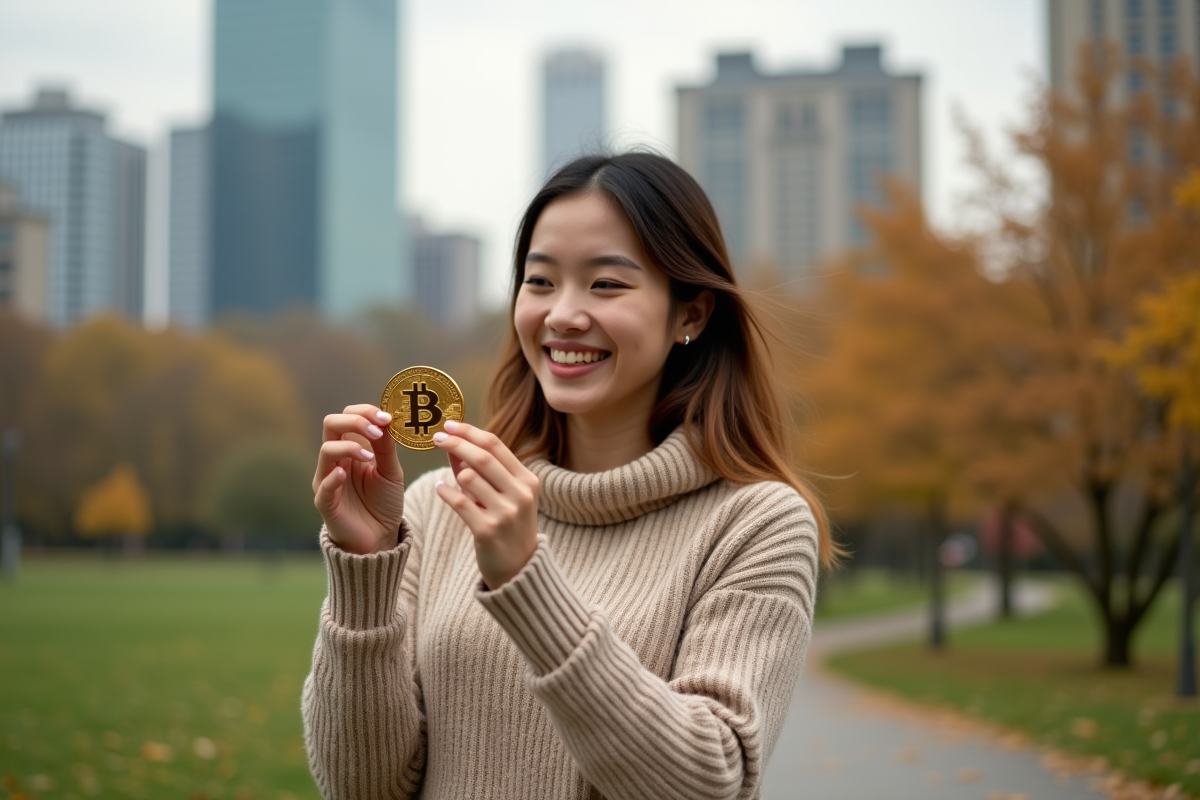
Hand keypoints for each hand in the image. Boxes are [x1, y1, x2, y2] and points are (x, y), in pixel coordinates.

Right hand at [313, 404, 404, 554]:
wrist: (380, 536)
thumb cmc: (383, 502)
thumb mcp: (390, 471)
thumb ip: (387, 447)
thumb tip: (387, 421)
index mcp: (351, 446)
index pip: (348, 417)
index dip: (365, 412)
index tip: (388, 418)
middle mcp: (335, 459)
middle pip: (331, 424)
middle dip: (355, 421)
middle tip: (378, 430)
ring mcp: (327, 479)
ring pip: (326, 450)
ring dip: (350, 447)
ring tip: (370, 457)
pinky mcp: (325, 502)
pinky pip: (323, 485)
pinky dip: (333, 477)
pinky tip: (345, 474)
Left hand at [432, 420, 539, 588]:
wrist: (519, 569)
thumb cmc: (509, 526)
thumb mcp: (504, 495)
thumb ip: (481, 470)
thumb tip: (454, 443)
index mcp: (528, 480)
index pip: (496, 445)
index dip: (470, 431)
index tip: (449, 425)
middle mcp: (521, 494)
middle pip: (482, 457)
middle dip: (456, 443)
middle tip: (437, 437)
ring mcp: (506, 513)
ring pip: (469, 478)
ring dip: (455, 473)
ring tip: (452, 479)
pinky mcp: (488, 531)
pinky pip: (460, 503)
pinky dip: (446, 493)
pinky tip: (440, 489)